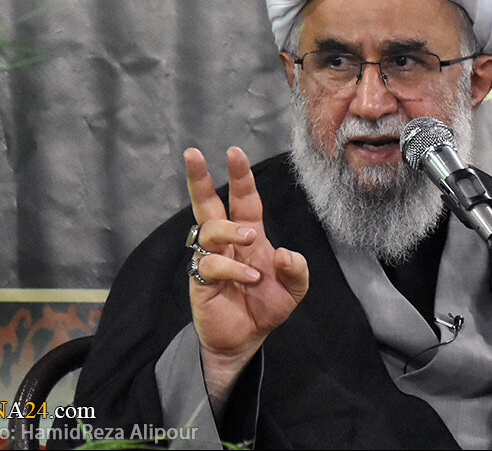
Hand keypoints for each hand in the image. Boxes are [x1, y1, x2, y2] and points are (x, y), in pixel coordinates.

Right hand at [184, 147, 308, 407]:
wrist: (247, 340)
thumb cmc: (267, 307)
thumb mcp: (294, 288)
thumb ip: (297, 270)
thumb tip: (284, 253)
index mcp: (250, 235)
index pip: (243, 199)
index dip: (240, 176)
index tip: (233, 151)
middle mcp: (227, 242)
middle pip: (208, 204)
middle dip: (200, 178)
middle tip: (195, 155)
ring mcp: (212, 259)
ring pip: (210, 229)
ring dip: (231, 229)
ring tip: (251, 238)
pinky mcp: (201, 281)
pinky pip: (211, 264)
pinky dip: (233, 267)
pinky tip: (251, 277)